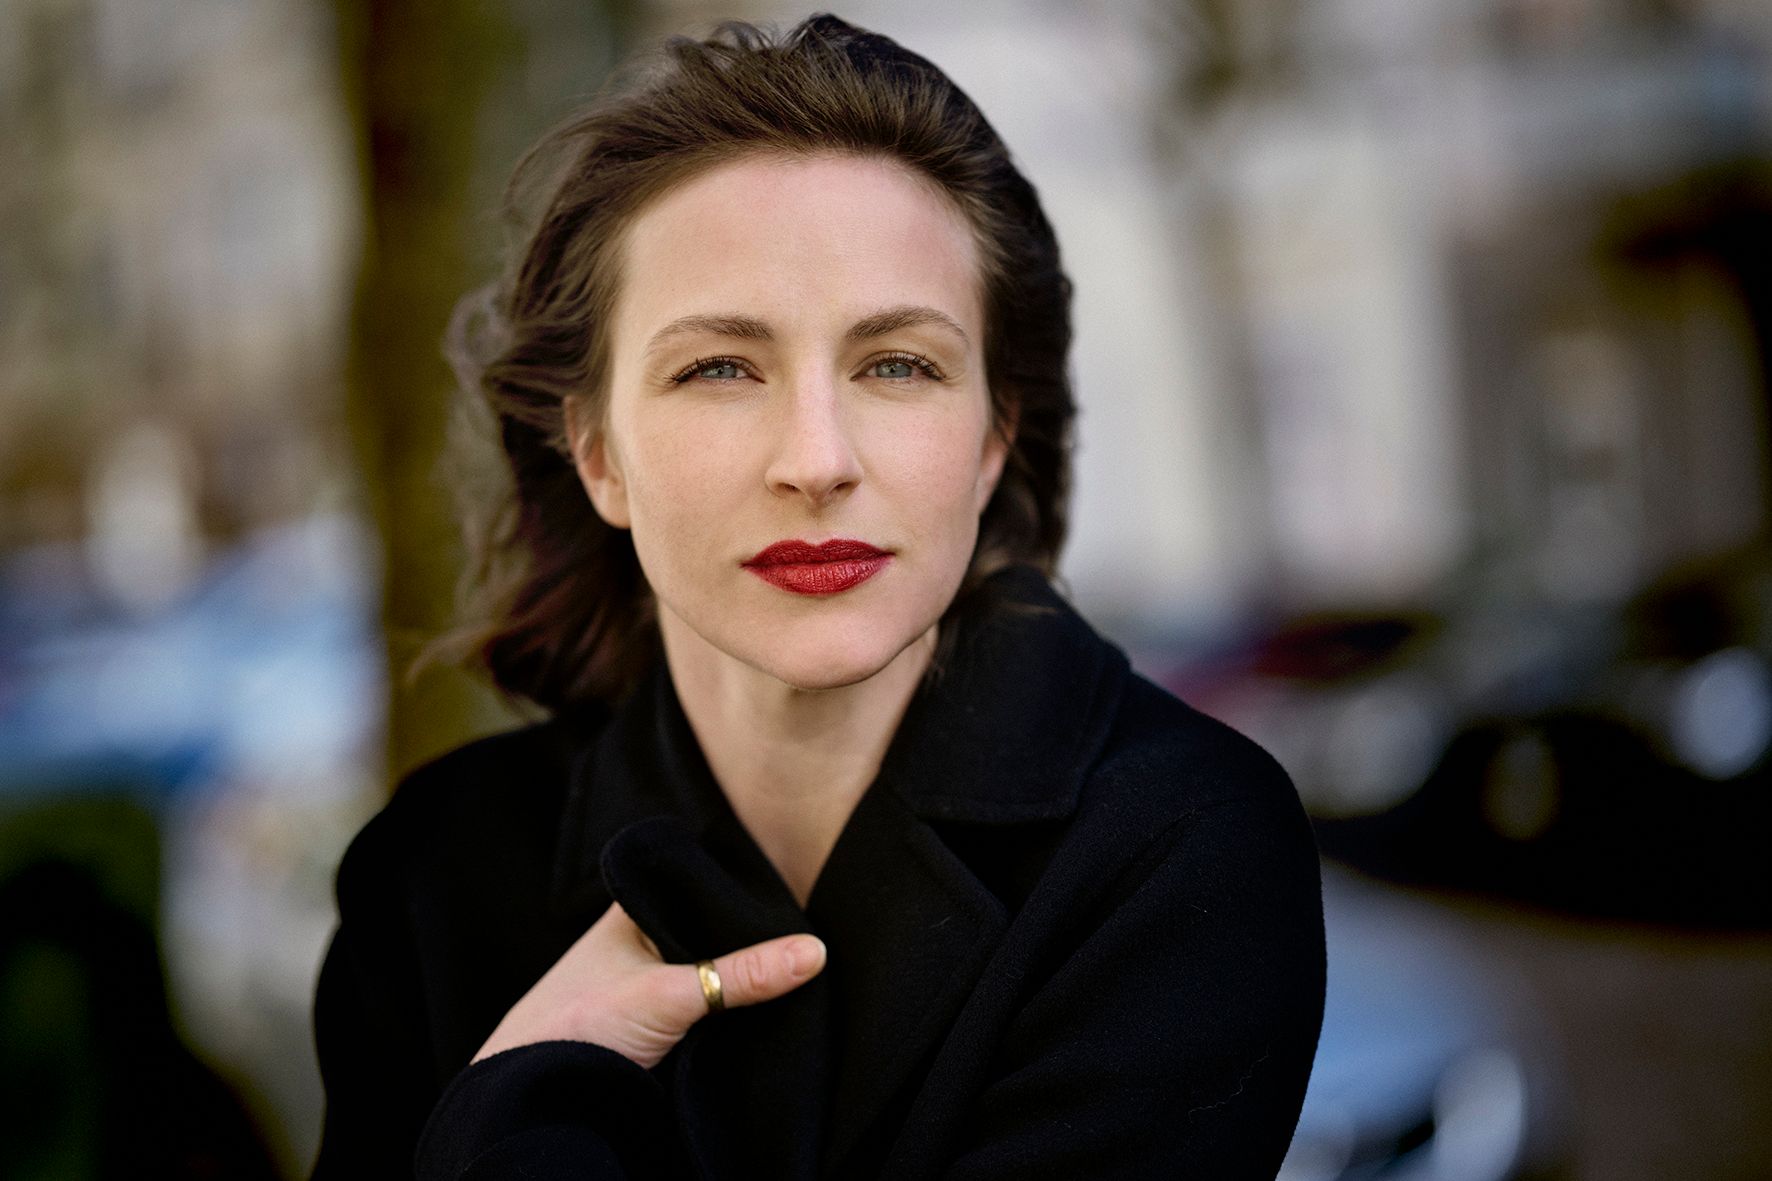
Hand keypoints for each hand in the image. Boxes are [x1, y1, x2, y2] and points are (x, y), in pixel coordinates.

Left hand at [471, 902, 826, 1069]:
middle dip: (746, 938)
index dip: (740, 890)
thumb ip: (743, 975)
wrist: (533, 1090)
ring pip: (705, 968)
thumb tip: (812, 953)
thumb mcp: (671, 992)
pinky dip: (724, 1008)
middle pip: (707, 929)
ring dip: (734, 976)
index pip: (697, 883)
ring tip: (786, 970)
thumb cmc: (577, 1022)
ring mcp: (644, 981)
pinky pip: (701, 1004)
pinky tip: (754, 1009)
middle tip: (799, 938)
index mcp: (632, 910)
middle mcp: (637, 939)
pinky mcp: (651, 1022)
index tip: (790, 896)